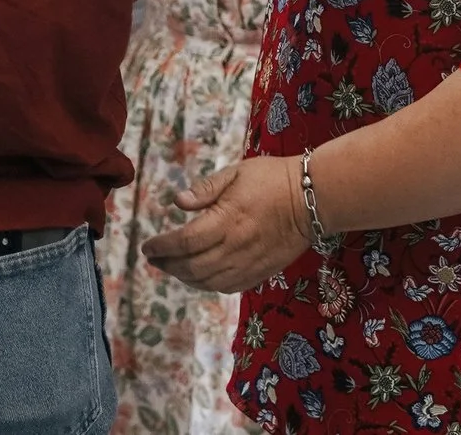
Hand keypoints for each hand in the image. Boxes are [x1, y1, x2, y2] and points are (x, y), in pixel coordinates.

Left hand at [142, 157, 311, 293]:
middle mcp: (235, 247)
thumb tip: (178, 201)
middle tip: (155, 258)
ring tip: (172, 267)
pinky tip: (198, 276)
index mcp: (227, 220)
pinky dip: (206, 285)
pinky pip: (226, 287)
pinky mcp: (259, 273)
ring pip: (206, 282)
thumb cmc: (273, 179)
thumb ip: (206, 188)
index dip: (162, 247)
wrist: (313, 200)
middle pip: (191, 267)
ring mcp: (248, 263)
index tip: (147, 246)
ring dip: (183, 278)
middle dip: (167, 265)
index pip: (185, 242)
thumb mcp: (237, 172)